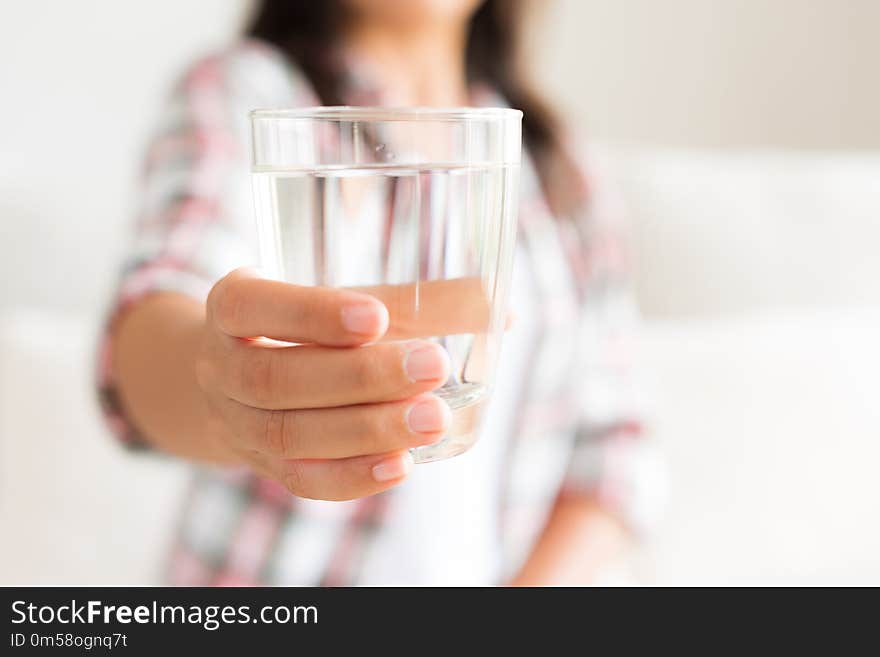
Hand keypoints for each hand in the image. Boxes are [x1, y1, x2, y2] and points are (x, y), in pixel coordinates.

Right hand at [195, 268, 453, 500]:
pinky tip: (402, 465)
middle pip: (279, 378)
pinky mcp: (266, 465)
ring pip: (290, 434)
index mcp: (230, 308)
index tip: (376, 317)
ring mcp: (238, 423)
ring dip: (366, 429)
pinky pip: (302, 480)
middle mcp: (221, 366)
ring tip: (434, 418)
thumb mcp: (338, 300)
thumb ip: (411, 302)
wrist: (238, 379)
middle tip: (433, 366)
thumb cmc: (304, 327)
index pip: (251, 309)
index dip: (311, 315)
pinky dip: (352, 476)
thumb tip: (498, 308)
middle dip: (360, 376)